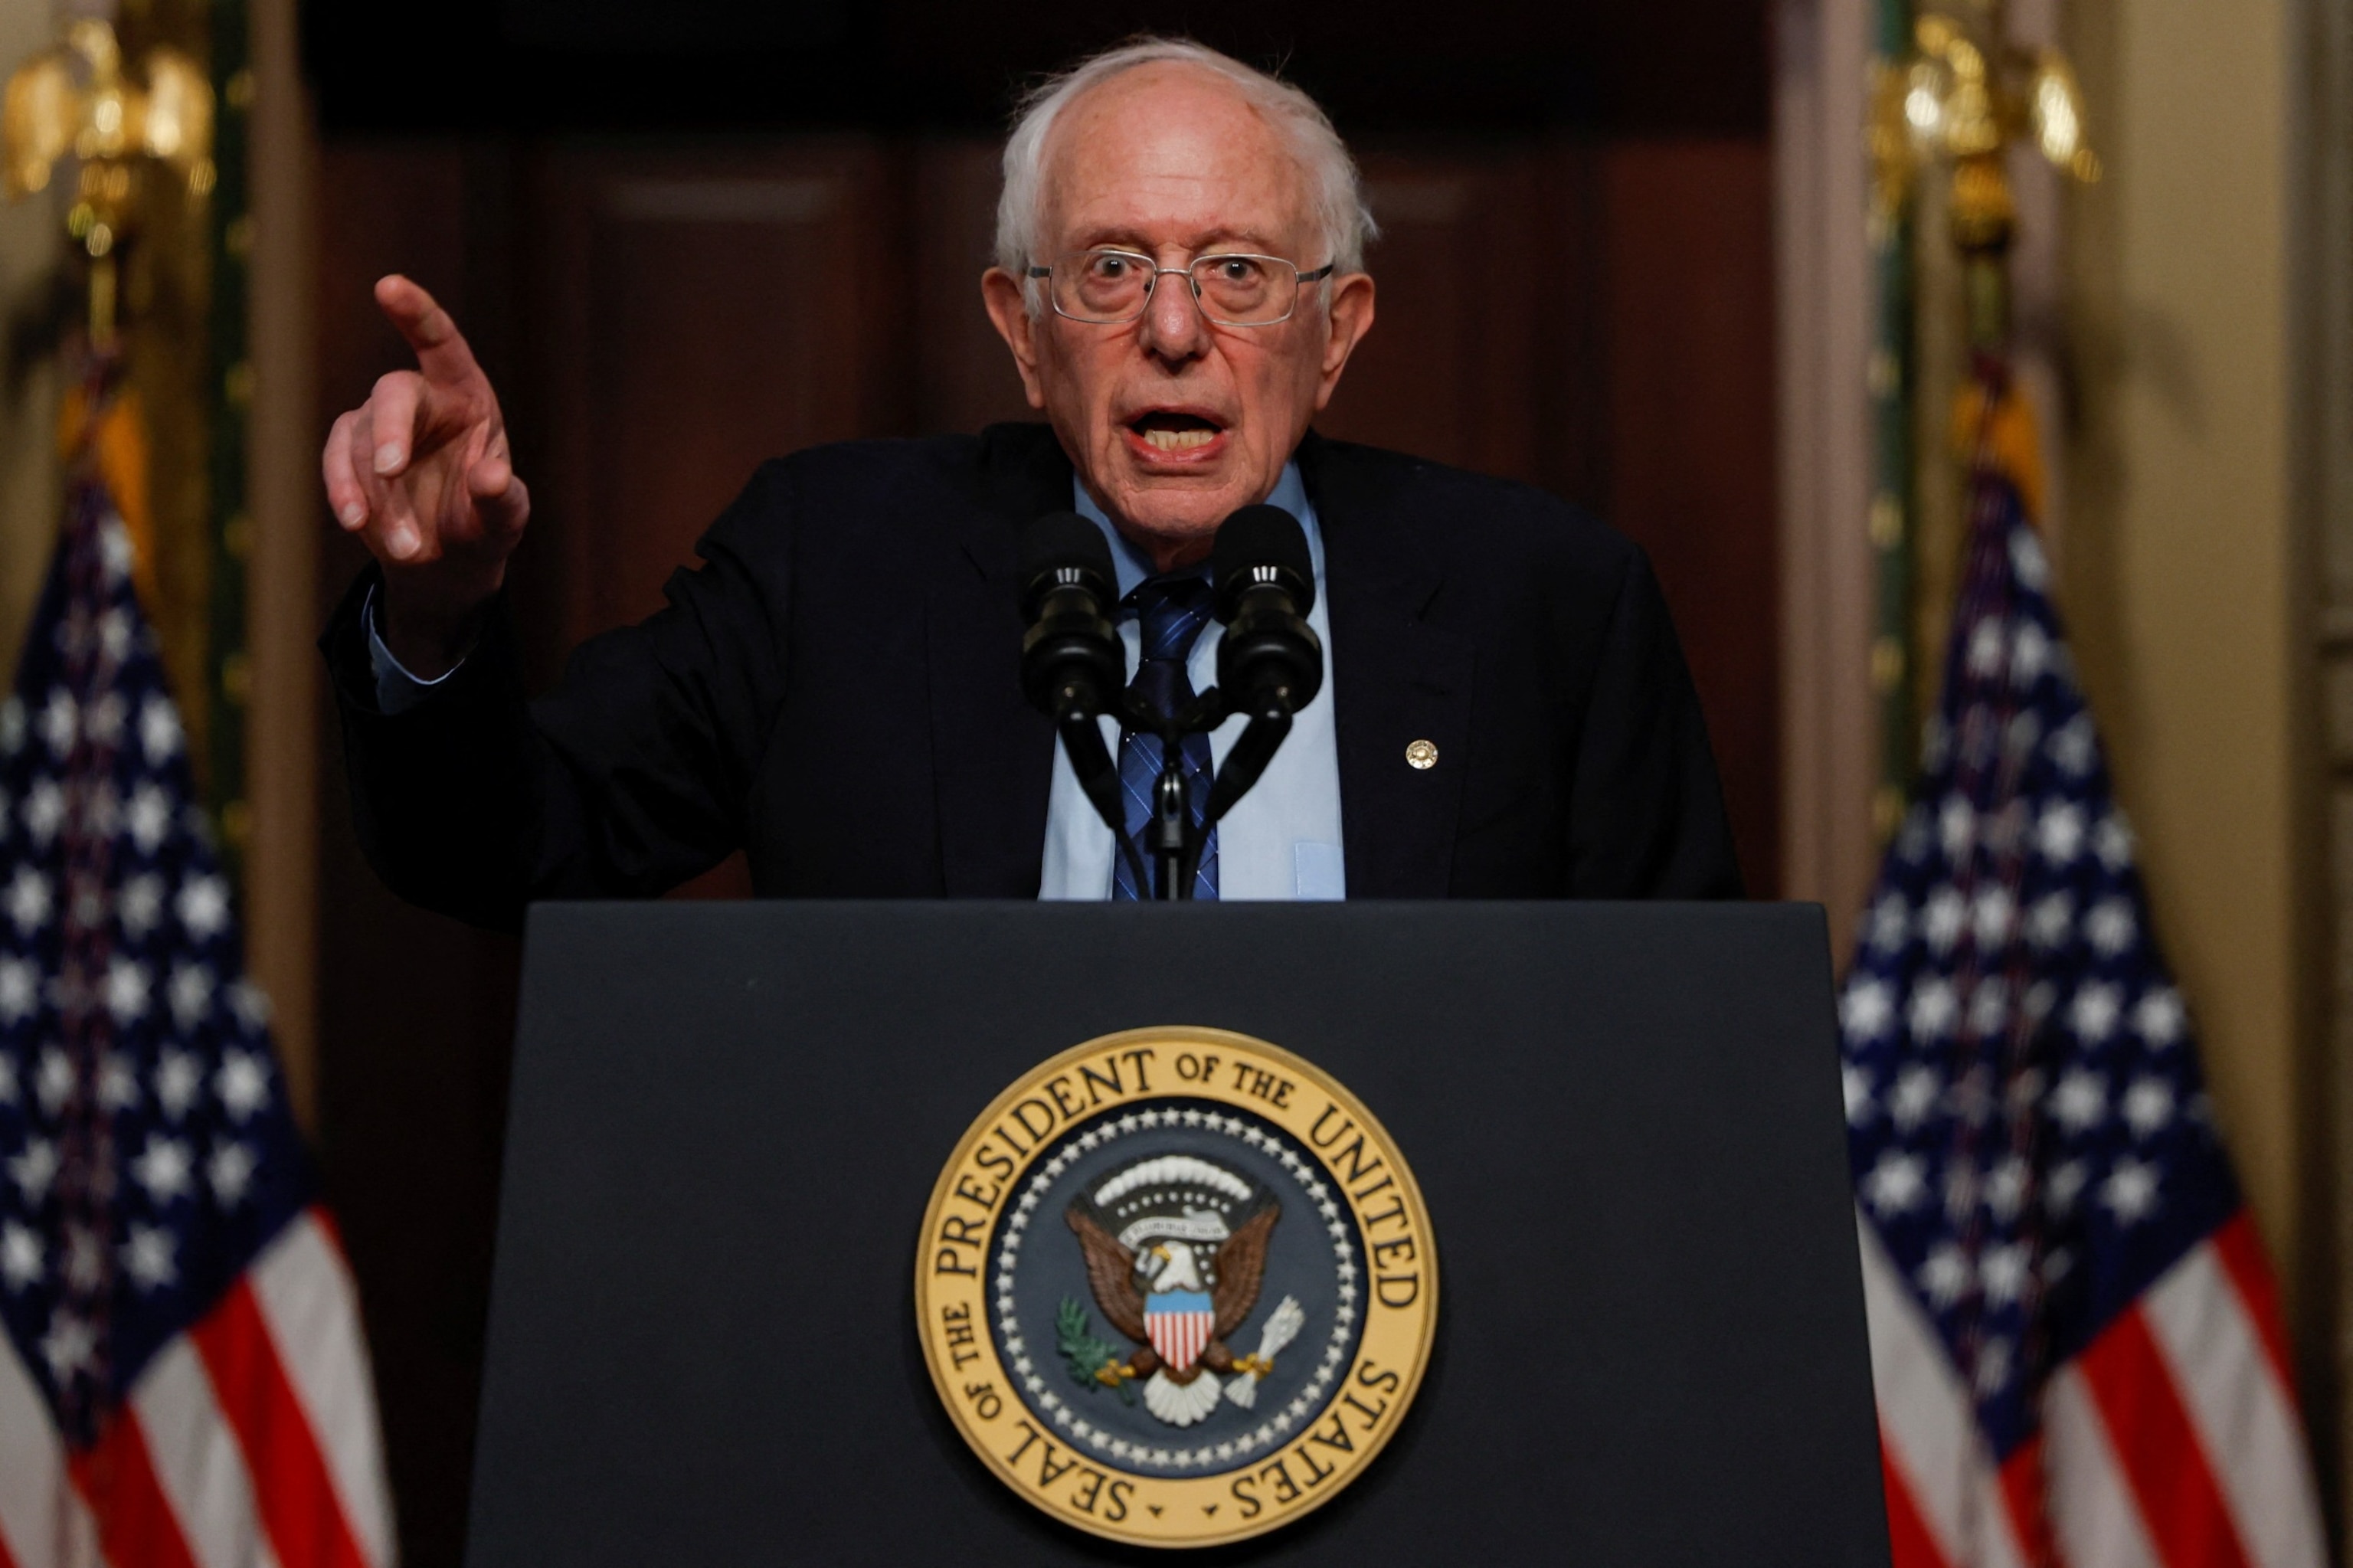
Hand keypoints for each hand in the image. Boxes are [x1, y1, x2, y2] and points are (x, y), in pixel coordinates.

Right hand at [322, 275, 529, 677]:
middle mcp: (420, 400)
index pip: (441, 344)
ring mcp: (377, 423)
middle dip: (389, 430)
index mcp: (466, 395)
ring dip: (376, 494)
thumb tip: (493, 477)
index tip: (387, 286)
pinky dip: (345, 494)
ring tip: (409, 547)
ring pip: (360, 443)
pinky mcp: (348, 453)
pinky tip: (357, 523)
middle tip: (391, 467)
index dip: (417, 314)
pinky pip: (336, 464)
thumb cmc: (485, 521)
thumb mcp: (505, 517)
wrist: (448, 557)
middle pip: (394, 395)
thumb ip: (503, 498)